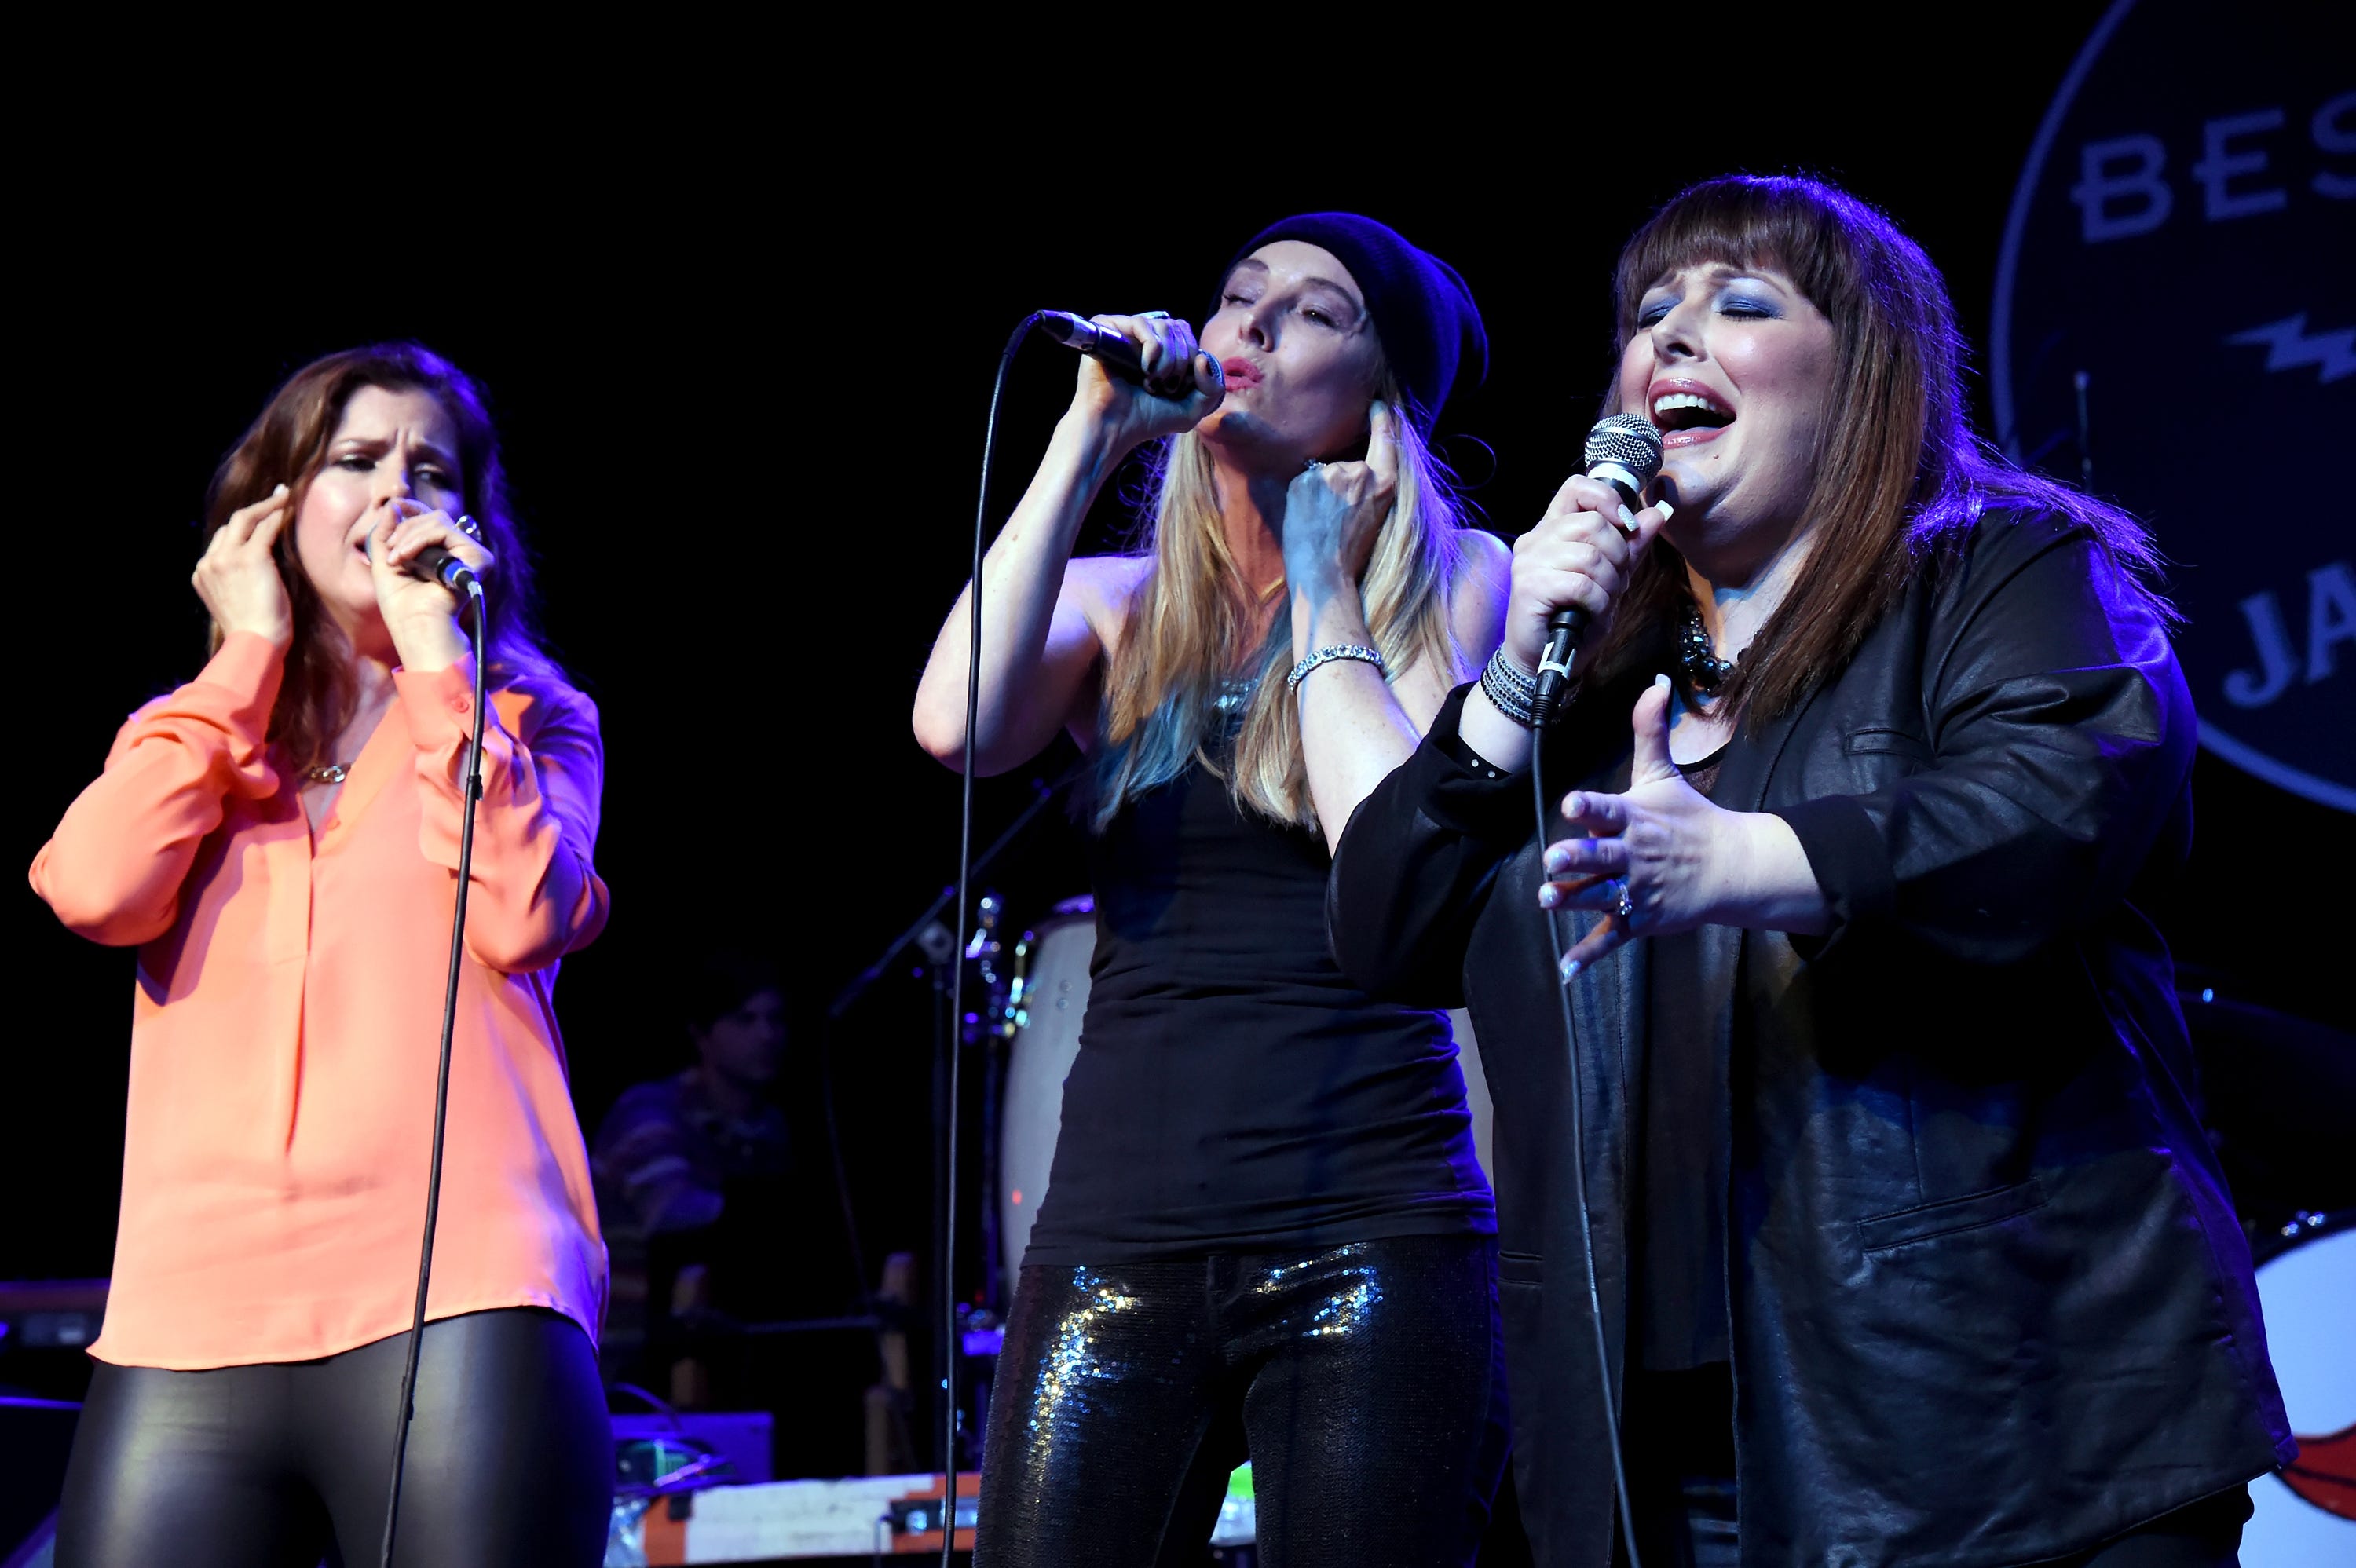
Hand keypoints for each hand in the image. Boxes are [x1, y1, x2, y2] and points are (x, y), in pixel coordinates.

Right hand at [193, 484, 293, 647]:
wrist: (255, 645)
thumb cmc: (255, 634)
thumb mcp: (237, 603)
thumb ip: (237, 583)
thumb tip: (258, 570)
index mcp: (202, 574)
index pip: (222, 540)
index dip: (242, 527)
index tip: (260, 517)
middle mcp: (209, 563)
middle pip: (231, 525)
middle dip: (255, 509)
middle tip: (277, 497)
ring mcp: (227, 559)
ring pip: (245, 519)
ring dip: (268, 506)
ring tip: (287, 497)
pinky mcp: (250, 558)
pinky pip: (266, 528)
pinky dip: (278, 515)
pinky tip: (291, 508)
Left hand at [365, 500, 493, 668]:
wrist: (415, 626)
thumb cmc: (402, 606)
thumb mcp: (384, 562)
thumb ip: (385, 533)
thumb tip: (392, 503)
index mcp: (444, 554)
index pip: (433, 519)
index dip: (413, 509)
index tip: (394, 508)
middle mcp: (461, 553)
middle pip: (434, 516)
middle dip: (405, 528)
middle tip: (391, 554)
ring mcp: (471, 555)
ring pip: (439, 521)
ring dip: (409, 536)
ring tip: (397, 560)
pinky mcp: (477, 558)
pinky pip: (444, 531)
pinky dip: (419, 540)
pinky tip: (407, 558)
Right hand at [1066, 311, 1225, 450]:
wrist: (1113, 428)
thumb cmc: (1147, 420)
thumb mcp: (1192, 410)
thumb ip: (1212, 388)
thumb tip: (1202, 357)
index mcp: (1161, 350)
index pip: (1186, 333)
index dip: (1192, 357)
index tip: (1178, 386)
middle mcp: (1143, 338)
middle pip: (1179, 328)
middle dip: (1181, 360)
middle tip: (1165, 386)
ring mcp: (1126, 333)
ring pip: (1165, 325)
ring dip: (1167, 359)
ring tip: (1152, 382)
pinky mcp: (1108, 329)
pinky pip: (1142, 323)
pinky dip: (1152, 347)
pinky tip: (1145, 368)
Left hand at [1282, 400, 1398, 588]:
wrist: (1323, 573)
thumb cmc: (1349, 555)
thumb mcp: (1374, 517)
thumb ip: (1368, 489)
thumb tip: (1350, 472)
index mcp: (1384, 484)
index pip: (1386, 441)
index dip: (1382, 421)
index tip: (1378, 406)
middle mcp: (1361, 473)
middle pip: (1346, 465)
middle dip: (1337, 485)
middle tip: (1333, 519)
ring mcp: (1332, 474)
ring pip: (1322, 475)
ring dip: (1318, 492)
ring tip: (1319, 522)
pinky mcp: (1306, 479)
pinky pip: (1302, 482)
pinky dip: (1301, 497)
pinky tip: (1306, 519)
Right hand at [1502, 472, 1671, 674]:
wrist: (1542, 661)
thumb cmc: (1574, 619)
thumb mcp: (1610, 579)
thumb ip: (1630, 546)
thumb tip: (1656, 513)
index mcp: (1552, 530)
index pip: (1576, 488)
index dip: (1607, 499)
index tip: (1625, 524)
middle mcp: (1535, 540)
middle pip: (1591, 523)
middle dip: (1617, 554)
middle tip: (1612, 582)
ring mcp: (1529, 562)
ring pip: (1590, 555)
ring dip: (1609, 583)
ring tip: (1600, 602)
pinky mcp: (1530, 587)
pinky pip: (1582, 584)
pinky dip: (1597, 602)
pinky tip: (1590, 613)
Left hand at [1538, 677, 1738, 973]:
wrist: (1731, 868)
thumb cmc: (1689, 818)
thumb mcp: (1665, 774)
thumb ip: (1651, 731)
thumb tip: (1656, 683)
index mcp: (1635, 818)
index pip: (1609, 810)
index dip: (1590, 807)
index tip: (1572, 804)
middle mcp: (1634, 855)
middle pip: (1602, 856)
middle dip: (1578, 858)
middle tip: (1553, 859)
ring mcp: (1637, 890)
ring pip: (1601, 895)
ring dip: (1575, 900)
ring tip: (1547, 901)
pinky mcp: (1639, 918)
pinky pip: (1611, 938)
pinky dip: (1589, 956)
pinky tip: (1565, 970)